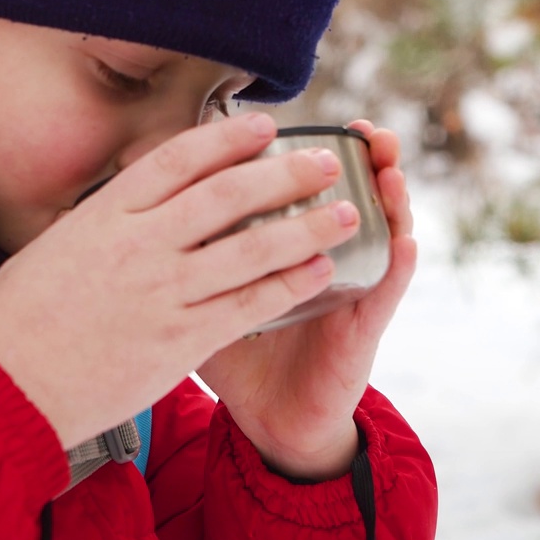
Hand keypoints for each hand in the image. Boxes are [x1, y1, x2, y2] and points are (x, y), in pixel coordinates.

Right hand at [0, 113, 358, 449]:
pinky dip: (289, 285)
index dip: (227, 137)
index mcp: (106, 214)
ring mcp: (163, 293)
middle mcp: (140, 245)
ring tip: (345, 213)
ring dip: (305, 227)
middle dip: (284, 173)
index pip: (178, 159)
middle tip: (325, 162)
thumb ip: (106, 218)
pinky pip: (248, 305)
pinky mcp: (180, 341)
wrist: (7, 390)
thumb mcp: (57, 244)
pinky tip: (320, 272)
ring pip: (250, 248)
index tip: (263, 124)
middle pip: (227, 195)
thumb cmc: (22, 317)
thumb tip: (143, 196)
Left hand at [198, 121, 415, 481]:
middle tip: (364, 130)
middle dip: (361, 159)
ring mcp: (349, 289)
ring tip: (389, 170)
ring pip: (380, 232)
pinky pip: (385, 291)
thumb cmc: (239, 352)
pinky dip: (397, 264)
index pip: (304, 185)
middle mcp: (324, 257)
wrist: (269, 421)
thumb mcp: (206, 296)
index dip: (308, 151)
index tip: (311, 117)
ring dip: (390, 198)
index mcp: (288, 243)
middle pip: (348, 195)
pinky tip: (402, 241)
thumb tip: (137, 210)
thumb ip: (188, 254)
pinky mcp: (362, 328)